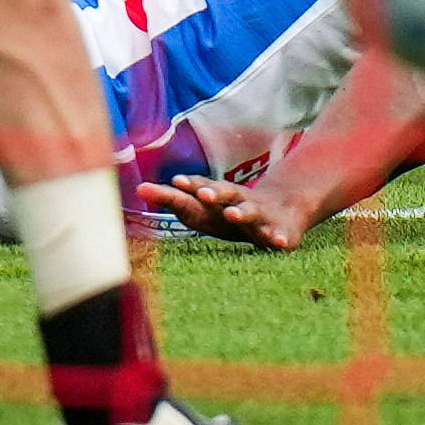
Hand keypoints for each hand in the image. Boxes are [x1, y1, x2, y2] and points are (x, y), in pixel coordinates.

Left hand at [137, 173, 310, 249]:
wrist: (285, 211)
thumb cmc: (233, 211)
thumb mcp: (207, 208)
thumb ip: (177, 200)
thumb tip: (139, 189)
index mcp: (220, 198)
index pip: (199, 190)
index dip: (187, 187)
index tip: (173, 182)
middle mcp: (239, 202)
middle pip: (226, 194)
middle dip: (214, 193)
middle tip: (202, 194)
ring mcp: (262, 216)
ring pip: (251, 212)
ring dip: (242, 213)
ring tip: (233, 214)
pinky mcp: (281, 233)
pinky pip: (280, 237)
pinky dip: (279, 238)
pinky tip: (278, 242)